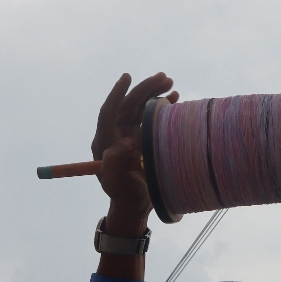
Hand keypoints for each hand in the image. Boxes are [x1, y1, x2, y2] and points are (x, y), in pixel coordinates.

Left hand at [93, 72, 177, 233]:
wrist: (137, 204)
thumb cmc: (126, 196)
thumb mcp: (117, 184)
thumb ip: (115, 164)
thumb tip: (125, 141)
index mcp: (105, 142)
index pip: (108, 112)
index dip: (117, 94)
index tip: (127, 77)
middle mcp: (116, 134)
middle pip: (128, 105)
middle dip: (144, 89)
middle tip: (164, 78)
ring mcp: (130, 134)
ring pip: (140, 107)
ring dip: (154, 93)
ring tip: (171, 84)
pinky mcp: (143, 138)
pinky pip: (151, 116)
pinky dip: (162, 105)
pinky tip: (175, 97)